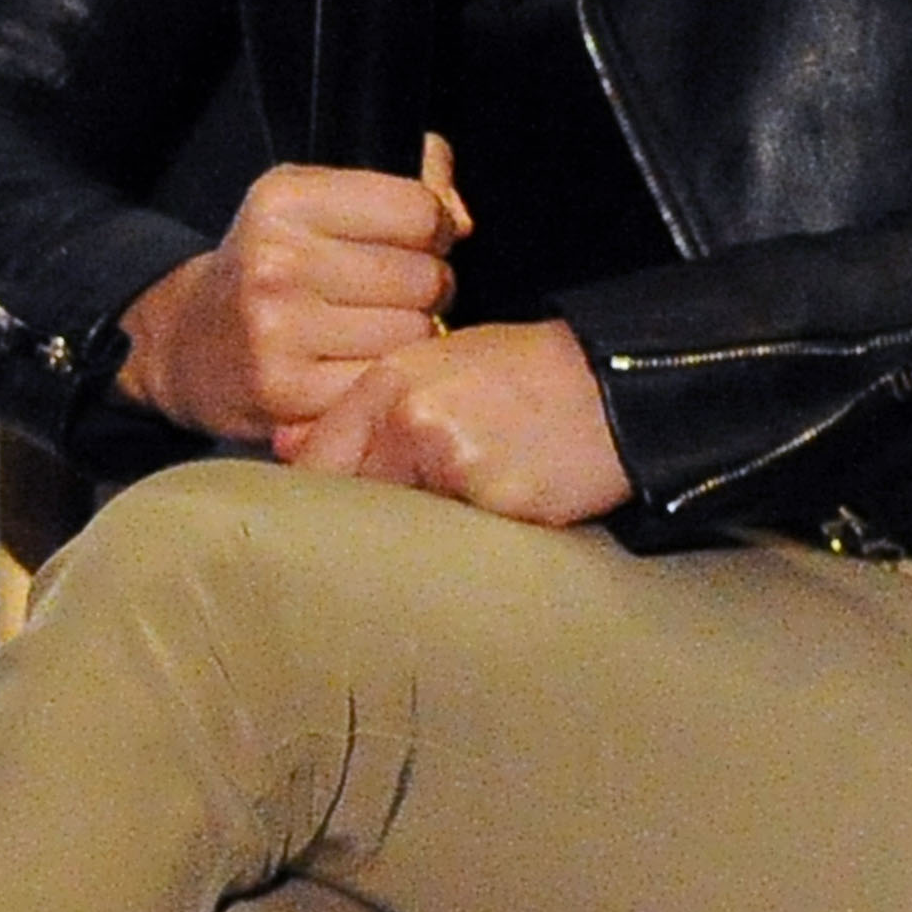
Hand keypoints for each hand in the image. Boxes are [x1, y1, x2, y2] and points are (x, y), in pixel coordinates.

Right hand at [118, 136, 468, 445]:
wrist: (189, 344)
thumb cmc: (276, 265)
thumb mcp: (320, 199)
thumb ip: (410, 185)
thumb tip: (462, 222)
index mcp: (287, 199)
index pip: (419, 210)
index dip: (432, 230)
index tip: (408, 244)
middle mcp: (277, 260)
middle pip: (425, 277)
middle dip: (424, 288)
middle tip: (388, 296)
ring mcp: (277, 330)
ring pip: (415, 334)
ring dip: (408, 337)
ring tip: (370, 331)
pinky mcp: (284, 394)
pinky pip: (384, 383)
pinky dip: (381, 379)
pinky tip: (354, 367)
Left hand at [276, 317, 631, 527]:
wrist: (622, 382)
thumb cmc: (533, 375)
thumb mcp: (446, 366)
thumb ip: (372, 408)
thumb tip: (290, 449)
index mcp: (392, 382)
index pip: (320, 460)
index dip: (320, 499)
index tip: (320, 527)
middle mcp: (410, 419)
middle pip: (352, 501)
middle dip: (365, 526)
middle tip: (383, 542)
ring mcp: (451, 462)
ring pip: (401, 529)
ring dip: (417, 538)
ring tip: (457, 523)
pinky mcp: (495, 501)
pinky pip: (456, 544)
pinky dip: (466, 545)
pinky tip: (498, 522)